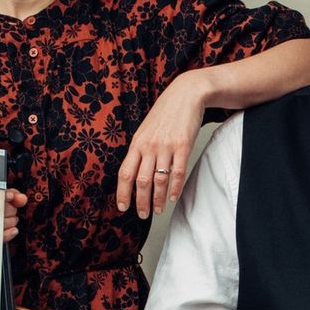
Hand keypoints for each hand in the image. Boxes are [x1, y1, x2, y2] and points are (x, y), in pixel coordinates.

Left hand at [116, 70, 211, 216]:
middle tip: (143, 215)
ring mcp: (166, 147)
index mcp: (137, 143)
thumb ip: (140, 150)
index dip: (123, 192)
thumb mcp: (146, 130)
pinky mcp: (183, 146)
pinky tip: (172, 197)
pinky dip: (175, 188)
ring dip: (158, 199)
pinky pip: (178, 173)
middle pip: (141, 181)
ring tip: (158, 210)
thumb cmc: (165, 114)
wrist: (186, 95)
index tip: (123, 207)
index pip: (125, 173)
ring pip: (160, 180)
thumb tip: (134, 173)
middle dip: (141, 202)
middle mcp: (149, 146)